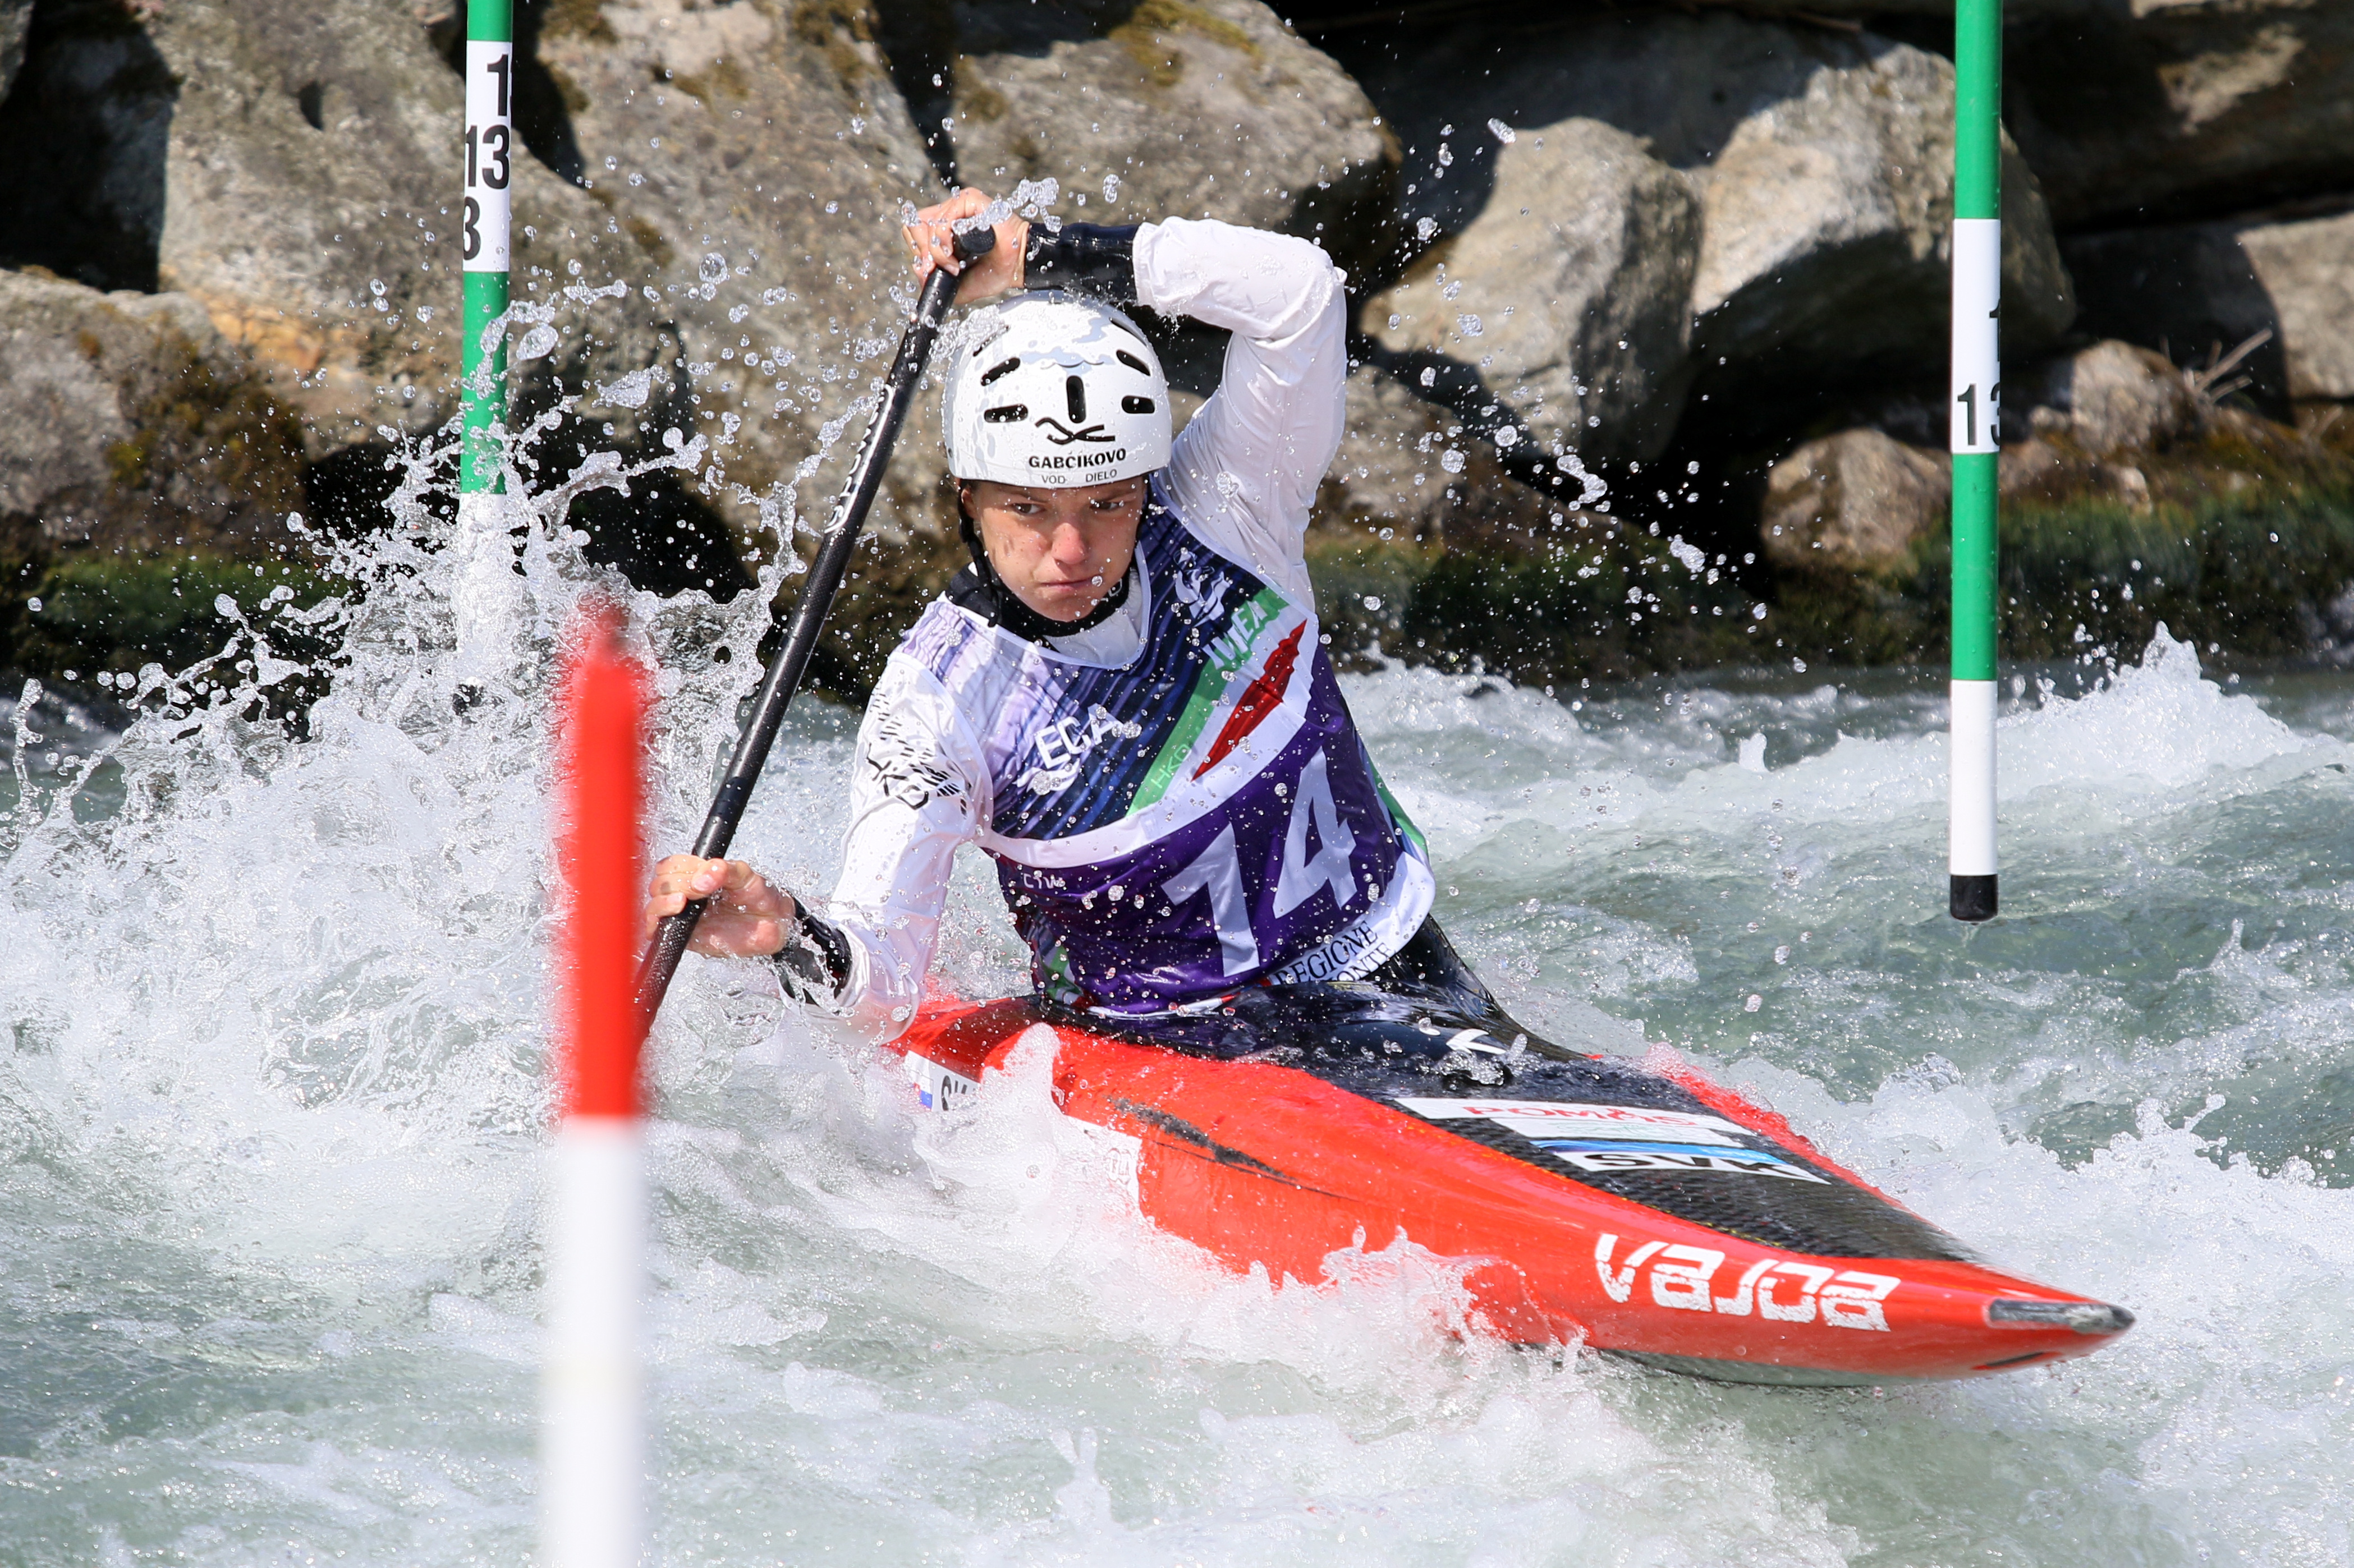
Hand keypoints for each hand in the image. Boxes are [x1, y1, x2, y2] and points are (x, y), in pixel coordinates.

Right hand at [642, 855, 795, 958]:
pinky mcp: (686, 937)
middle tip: (699, 890)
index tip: (700, 874)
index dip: (679, 867)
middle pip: (659, 884)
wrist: (775, 923)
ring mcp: (684, 916)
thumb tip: (701, 877)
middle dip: (675, 884)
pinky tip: (675, 913)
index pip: (671, 866)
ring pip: (653, 906)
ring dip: (663, 901)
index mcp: (696, 875)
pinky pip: (657, 931)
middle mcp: (686, 894)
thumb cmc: (758, 896)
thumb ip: (725, 870)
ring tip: (683, 901)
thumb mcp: (745, 875)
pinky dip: (656, 922)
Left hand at [904, 187, 1026, 306]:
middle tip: (937, 268)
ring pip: (927, 224)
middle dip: (922, 252)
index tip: (930, 270)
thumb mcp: (958, 284)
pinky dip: (944, 241)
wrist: (1017, 266)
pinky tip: (956, 256)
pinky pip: (943, 219)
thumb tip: (919, 271)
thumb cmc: (993, 270)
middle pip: (914, 224)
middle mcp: (949, 213)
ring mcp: (958, 206)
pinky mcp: (969, 200)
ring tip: (954, 266)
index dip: (918, 251)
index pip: (914, 230)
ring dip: (936, 252)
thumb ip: (935, 281)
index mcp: (943, 228)